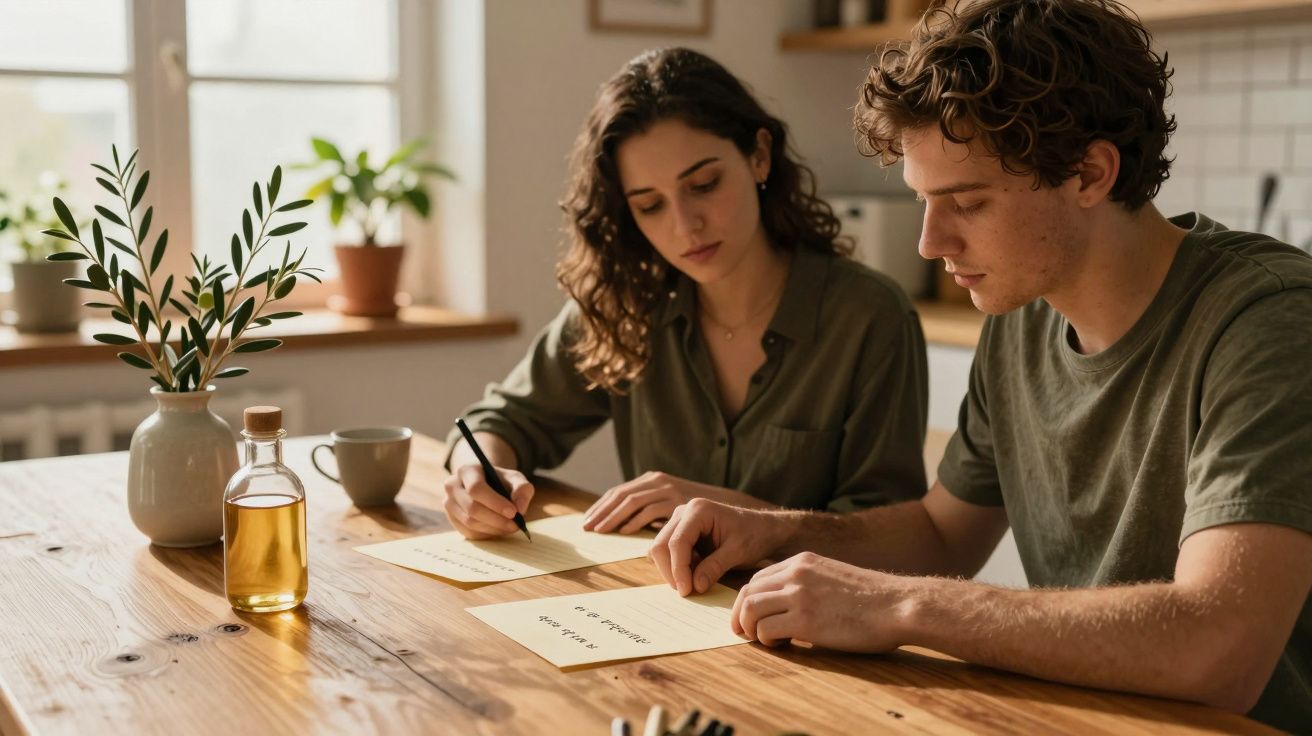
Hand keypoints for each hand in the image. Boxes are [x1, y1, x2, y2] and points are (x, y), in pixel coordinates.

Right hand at [442, 463, 533, 539]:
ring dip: (493, 528)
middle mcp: (452, 486)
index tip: (513, 512)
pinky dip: (486, 534)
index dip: (495, 502)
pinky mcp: (452, 519)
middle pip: (472, 508)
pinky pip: (468, 532)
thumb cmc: (501, 481)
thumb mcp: (515, 478)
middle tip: (516, 524)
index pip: (476, 488)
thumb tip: (519, 508)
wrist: (486, 485)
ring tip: (510, 527)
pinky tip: (499, 529)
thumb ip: (522, 489)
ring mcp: (448, 503)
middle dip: (496, 519)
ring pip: (470, 522)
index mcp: (467, 470)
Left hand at [583, 471, 706, 533]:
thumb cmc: (696, 515)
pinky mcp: (677, 500)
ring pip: (632, 502)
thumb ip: (648, 512)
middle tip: (586, 528)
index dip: (600, 506)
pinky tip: (624, 531)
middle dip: (601, 512)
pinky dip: (635, 521)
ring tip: (600, 531)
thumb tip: (623, 525)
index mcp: (651, 480)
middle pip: (620, 494)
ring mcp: (667, 489)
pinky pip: (650, 510)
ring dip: (613, 518)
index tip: (586, 520)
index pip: (618, 491)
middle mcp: (657, 481)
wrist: (731, 507)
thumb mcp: (668, 507)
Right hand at [648, 498, 790, 596]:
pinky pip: (668, 553)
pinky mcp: (680, 532)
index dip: (678, 569)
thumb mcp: (738, 552)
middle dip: (671, 572)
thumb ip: (715, 567)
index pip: (677, 542)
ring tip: (694, 582)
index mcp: (698, 510)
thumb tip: (695, 586)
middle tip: (687, 592)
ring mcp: (679, 521)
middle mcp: (683, 512)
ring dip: (673, 570)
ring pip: (660, 550)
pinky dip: (677, 567)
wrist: (762, 529)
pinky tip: (696, 572)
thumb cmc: (754, 535)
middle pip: (661, 545)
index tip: (686, 591)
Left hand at [732, 552, 909, 651]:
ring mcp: (799, 595)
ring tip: (765, 641)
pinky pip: (766, 630)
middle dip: (741, 615)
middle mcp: (796, 573)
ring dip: (751, 629)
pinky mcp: (805, 620)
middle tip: (746, 633)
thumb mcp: (834, 578)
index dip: (749, 600)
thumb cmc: (874, 599)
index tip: (752, 618)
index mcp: (803, 562)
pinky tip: (783, 645)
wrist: (899, 605)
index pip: (757, 578)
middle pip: (747, 592)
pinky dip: (767, 641)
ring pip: (750, 609)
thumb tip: (789, 609)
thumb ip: (809, 585)